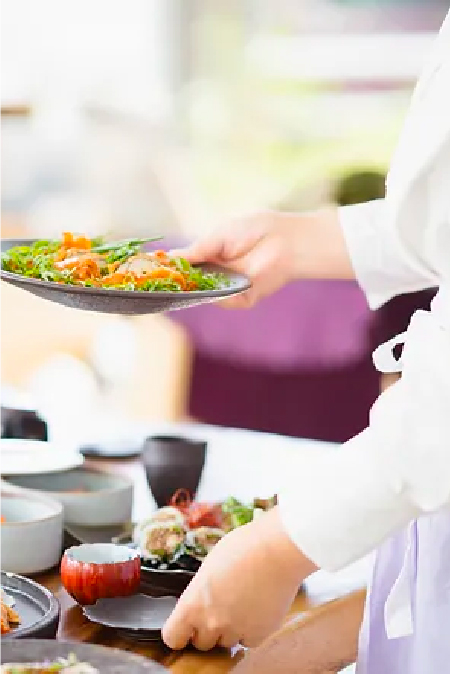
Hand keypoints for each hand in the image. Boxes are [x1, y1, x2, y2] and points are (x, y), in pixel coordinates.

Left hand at [162, 507, 315, 650]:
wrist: (278, 550)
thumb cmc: (243, 547)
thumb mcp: (209, 566)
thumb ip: (201, 591)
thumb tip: (202, 601)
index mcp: (193, 603)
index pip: (173, 637)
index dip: (179, 633)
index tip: (185, 628)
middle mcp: (211, 622)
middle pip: (201, 643)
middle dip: (207, 629)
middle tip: (220, 607)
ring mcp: (236, 630)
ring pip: (226, 642)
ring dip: (230, 629)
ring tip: (242, 601)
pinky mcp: (259, 634)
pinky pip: (249, 640)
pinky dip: (251, 629)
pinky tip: (256, 606)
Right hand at [171, 207, 351, 308]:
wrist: (287, 240)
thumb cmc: (255, 229)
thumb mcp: (219, 235)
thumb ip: (197, 250)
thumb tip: (169, 257)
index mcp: (211, 256)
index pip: (185, 267)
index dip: (169, 270)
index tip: (151, 270)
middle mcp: (218, 274)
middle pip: (190, 285)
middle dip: (175, 285)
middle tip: (159, 283)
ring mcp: (229, 288)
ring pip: (204, 295)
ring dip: (193, 291)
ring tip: (182, 282)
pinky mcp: (244, 298)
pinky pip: (224, 301)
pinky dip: (217, 296)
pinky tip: (211, 287)